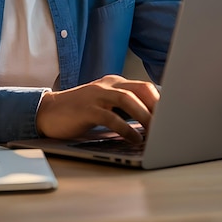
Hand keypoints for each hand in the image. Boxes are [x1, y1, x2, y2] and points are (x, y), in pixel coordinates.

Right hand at [36, 74, 159, 143]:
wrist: (48, 111)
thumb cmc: (79, 111)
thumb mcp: (104, 105)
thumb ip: (123, 108)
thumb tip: (151, 122)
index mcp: (114, 83)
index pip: (144, 87)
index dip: (160, 102)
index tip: (173, 117)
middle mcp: (107, 85)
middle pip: (140, 89)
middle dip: (157, 106)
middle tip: (169, 124)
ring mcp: (96, 95)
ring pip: (127, 100)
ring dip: (145, 116)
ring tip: (155, 132)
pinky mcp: (87, 109)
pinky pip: (111, 117)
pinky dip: (126, 129)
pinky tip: (134, 139)